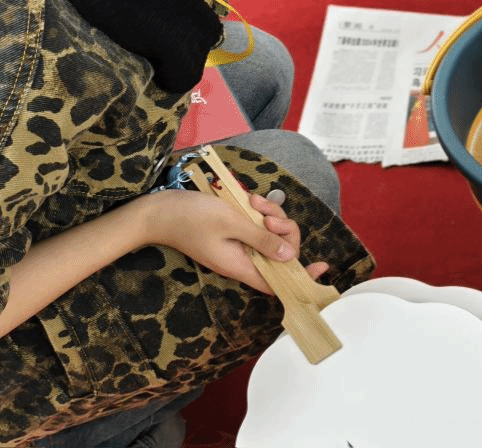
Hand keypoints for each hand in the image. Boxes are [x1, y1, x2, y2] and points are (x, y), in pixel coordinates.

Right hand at [140, 189, 328, 293]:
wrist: (158, 211)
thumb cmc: (192, 217)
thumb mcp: (232, 224)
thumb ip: (262, 240)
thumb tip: (290, 256)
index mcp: (241, 266)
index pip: (278, 281)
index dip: (301, 276)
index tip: (323, 267)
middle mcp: (241, 260)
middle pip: (279, 252)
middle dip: (283, 230)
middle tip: (268, 215)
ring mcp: (237, 246)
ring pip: (270, 235)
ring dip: (270, 216)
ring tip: (254, 203)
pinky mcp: (233, 233)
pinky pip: (256, 225)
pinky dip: (258, 212)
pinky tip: (250, 200)